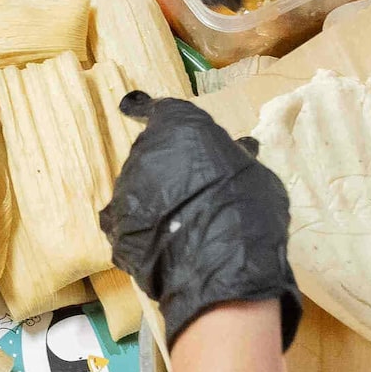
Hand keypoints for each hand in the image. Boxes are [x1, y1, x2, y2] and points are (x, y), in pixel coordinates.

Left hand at [100, 92, 298, 345]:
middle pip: (150, 152)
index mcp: (179, 127)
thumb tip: (240, 148)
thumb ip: (235, 159)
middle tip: (188, 188)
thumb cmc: (249, 208)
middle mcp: (145, 151)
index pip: (159, 110)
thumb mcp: (254, 174)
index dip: (148, 111)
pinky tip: (157, 242)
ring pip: (137, 186)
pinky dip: (138, 228)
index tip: (135, 108)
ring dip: (152, 198)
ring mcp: (126, 189)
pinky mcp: (116, 226)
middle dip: (165, 165)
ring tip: (177, 222)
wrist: (221, 263)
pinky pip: (125, 221)